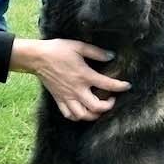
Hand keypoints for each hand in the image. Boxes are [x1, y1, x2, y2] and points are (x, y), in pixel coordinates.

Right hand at [9, 38, 130, 120]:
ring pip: (82, 115)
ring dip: (93, 115)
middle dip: (108, 106)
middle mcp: (76, 89)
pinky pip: (69, 115)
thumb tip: (111, 56)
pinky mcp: (58, 99)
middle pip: (96, 107)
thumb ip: (96, 52)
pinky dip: (77, 117)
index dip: (120, 86)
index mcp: (84, 75)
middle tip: (111, 100)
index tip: (127, 86)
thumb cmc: (58, 50)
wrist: (37, 57)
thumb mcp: (79, 47)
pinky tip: (82, 111)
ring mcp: (67, 96)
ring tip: (98, 108)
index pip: (107, 84)